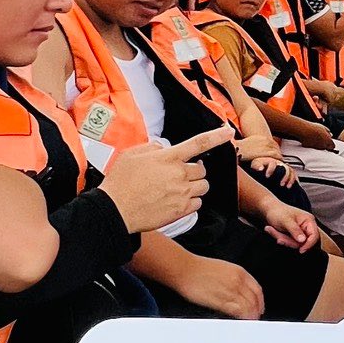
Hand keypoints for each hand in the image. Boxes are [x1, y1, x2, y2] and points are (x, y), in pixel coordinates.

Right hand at [100, 129, 231, 234]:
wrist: (115, 209)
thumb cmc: (120, 183)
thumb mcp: (131, 155)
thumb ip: (151, 147)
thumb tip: (161, 148)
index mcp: (168, 158)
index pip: (199, 143)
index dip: (217, 136)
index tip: (229, 132)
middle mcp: (179, 174)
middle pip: (202, 170)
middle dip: (193, 171)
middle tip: (177, 175)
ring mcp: (182, 193)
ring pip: (203, 187)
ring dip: (195, 186)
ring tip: (177, 188)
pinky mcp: (181, 210)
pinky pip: (198, 203)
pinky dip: (191, 201)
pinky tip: (176, 200)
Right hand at [170, 251, 265, 320]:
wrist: (184, 269)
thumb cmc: (198, 269)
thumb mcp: (223, 269)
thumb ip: (235, 280)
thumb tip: (241, 293)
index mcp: (239, 272)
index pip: (257, 290)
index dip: (260, 302)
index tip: (258, 308)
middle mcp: (238, 281)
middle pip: (255, 300)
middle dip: (256, 311)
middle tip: (254, 318)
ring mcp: (231, 291)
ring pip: (249, 307)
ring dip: (250, 316)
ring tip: (247, 322)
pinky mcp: (221, 301)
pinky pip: (238, 312)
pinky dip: (242, 318)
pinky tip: (240, 321)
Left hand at [262, 199, 318, 251]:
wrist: (270, 210)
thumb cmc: (278, 212)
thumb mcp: (285, 220)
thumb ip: (295, 230)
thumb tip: (303, 241)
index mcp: (309, 220)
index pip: (315, 236)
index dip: (309, 244)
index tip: (300, 250)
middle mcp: (307, 227)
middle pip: (305, 242)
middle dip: (291, 242)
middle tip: (279, 238)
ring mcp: (301, 232)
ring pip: (296, 244)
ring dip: (285, 241)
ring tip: (273, 231)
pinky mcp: (295, 237)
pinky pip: (291, 243)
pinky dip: (283, 240)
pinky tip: (276, 234)